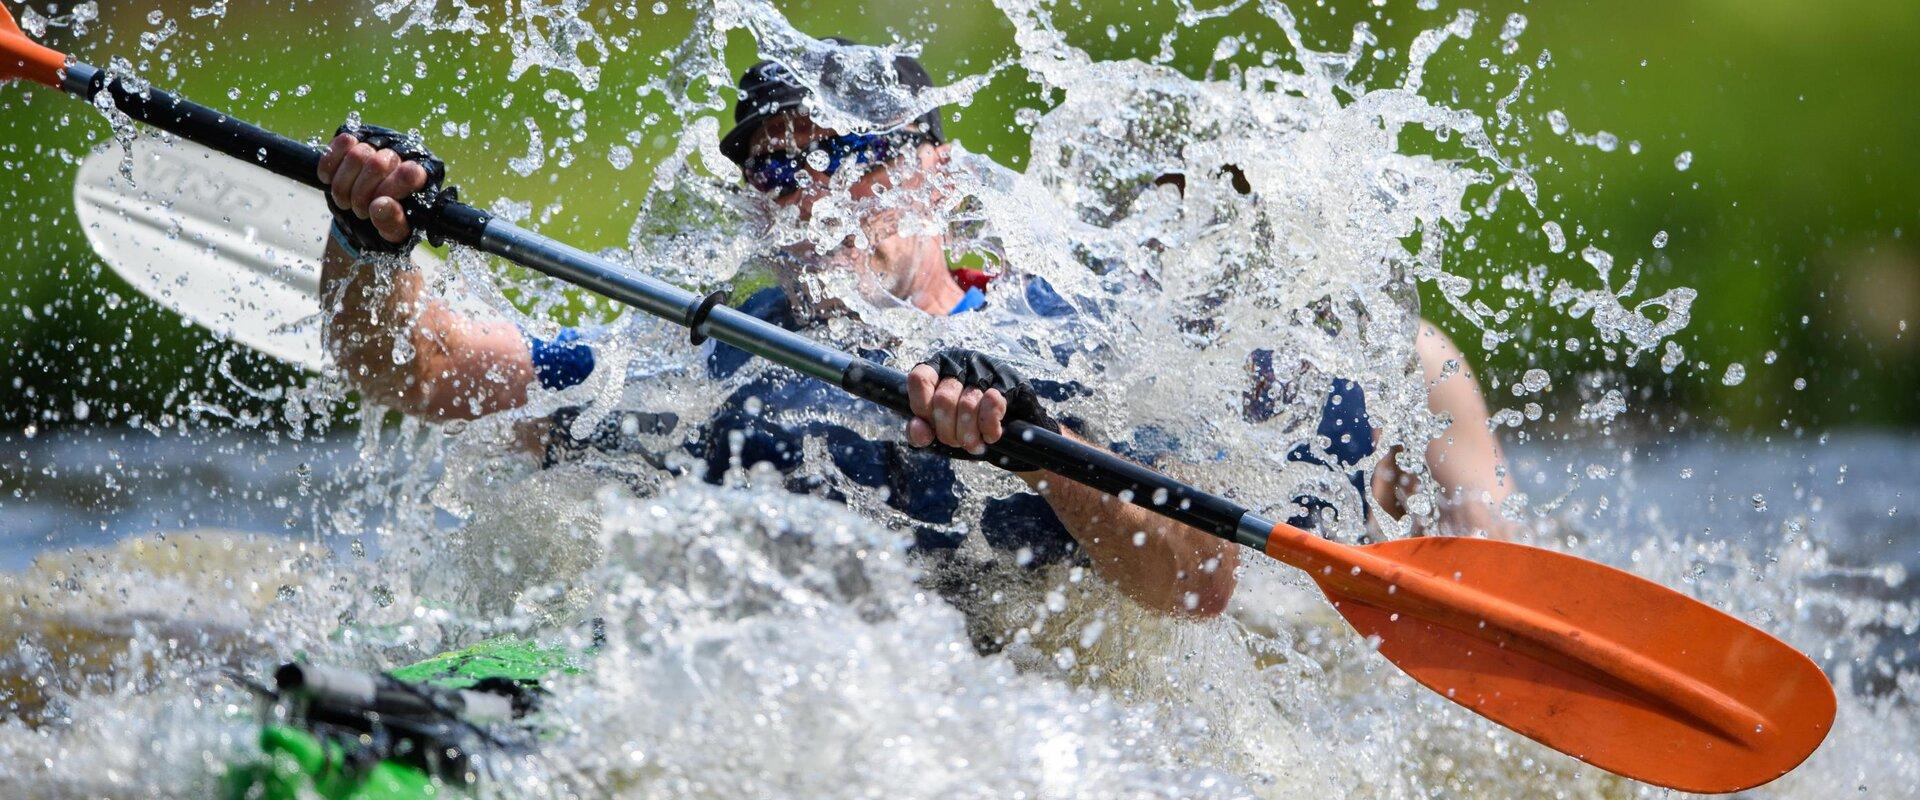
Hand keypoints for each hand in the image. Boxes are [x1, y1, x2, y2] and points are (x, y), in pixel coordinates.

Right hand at [315, 125, 443, 252]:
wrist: (366, 214)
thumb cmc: (387, 222)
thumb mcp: (394, 231)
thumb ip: (392, 222)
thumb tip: (380, 206)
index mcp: (420, 177)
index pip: (409, 172)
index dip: (388, 190)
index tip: (375, 206)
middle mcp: (401, 156)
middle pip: (377, 164)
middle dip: (361, 194)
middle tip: (359, 212)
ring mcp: (378, 147)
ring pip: (356, 155)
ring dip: (343, 186)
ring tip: (346, 203)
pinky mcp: (355, 142)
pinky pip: (342, 141)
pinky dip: (330, 164)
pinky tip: (328, 180)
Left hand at [906, 364, 1008, 454]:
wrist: (1011, 424)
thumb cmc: (967, 423)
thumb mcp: (939, 427)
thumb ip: (921, 431)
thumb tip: (918, 428)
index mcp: (939, 368)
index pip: (919, 379)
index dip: (922, 407)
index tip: (931, 424)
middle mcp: (962, 363)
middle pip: (943, 400)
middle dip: (947, 431)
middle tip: (956, 441)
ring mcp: (987, 370)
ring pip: (967, 405)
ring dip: (968, 435)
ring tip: (972, 443)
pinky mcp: (1009, 382)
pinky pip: (992, 405)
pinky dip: (988, 429)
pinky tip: (988, 436)